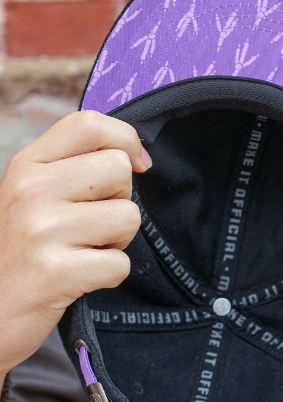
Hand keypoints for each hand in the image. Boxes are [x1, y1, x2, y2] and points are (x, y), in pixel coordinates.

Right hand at [0, 110, 150, 382]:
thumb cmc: (24, 248)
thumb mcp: (35, 195)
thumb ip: (76, 167)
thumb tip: (138, 158)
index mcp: (27, 164)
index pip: (89, 123)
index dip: (126, 139)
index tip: (138, 165)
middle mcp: (30, 189)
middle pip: (119, 169)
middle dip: (119, 200)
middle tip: (90, 224)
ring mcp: (41, 229)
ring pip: (128, 217)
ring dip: (116, 241)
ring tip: (82, 250)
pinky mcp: (55, 271)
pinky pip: (120, 264)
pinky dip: (109, 275)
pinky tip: (79, 277)